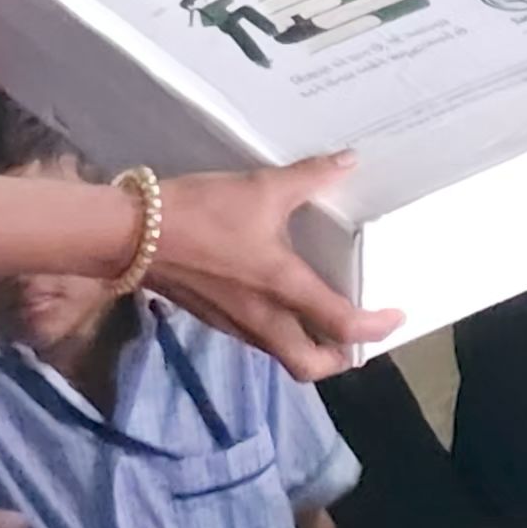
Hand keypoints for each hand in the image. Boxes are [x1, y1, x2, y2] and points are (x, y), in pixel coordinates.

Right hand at [150, 154, 398, 377]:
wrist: (131, 234)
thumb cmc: (201, 213)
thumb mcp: (260, 187)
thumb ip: (309, 177)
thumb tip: (349, 161)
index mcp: (282, 288)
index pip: (340, 325)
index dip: (374, 329)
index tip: (395, 317)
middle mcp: (263, 319)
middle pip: (310, 367)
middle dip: (339, 360)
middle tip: (357, 337)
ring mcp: (235, 324)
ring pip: (283, 356)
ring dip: (311, 349)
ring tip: (327, 319)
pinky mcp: (215, 318)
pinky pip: (259, 340)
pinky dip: (282, 333)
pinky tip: (282, 301)